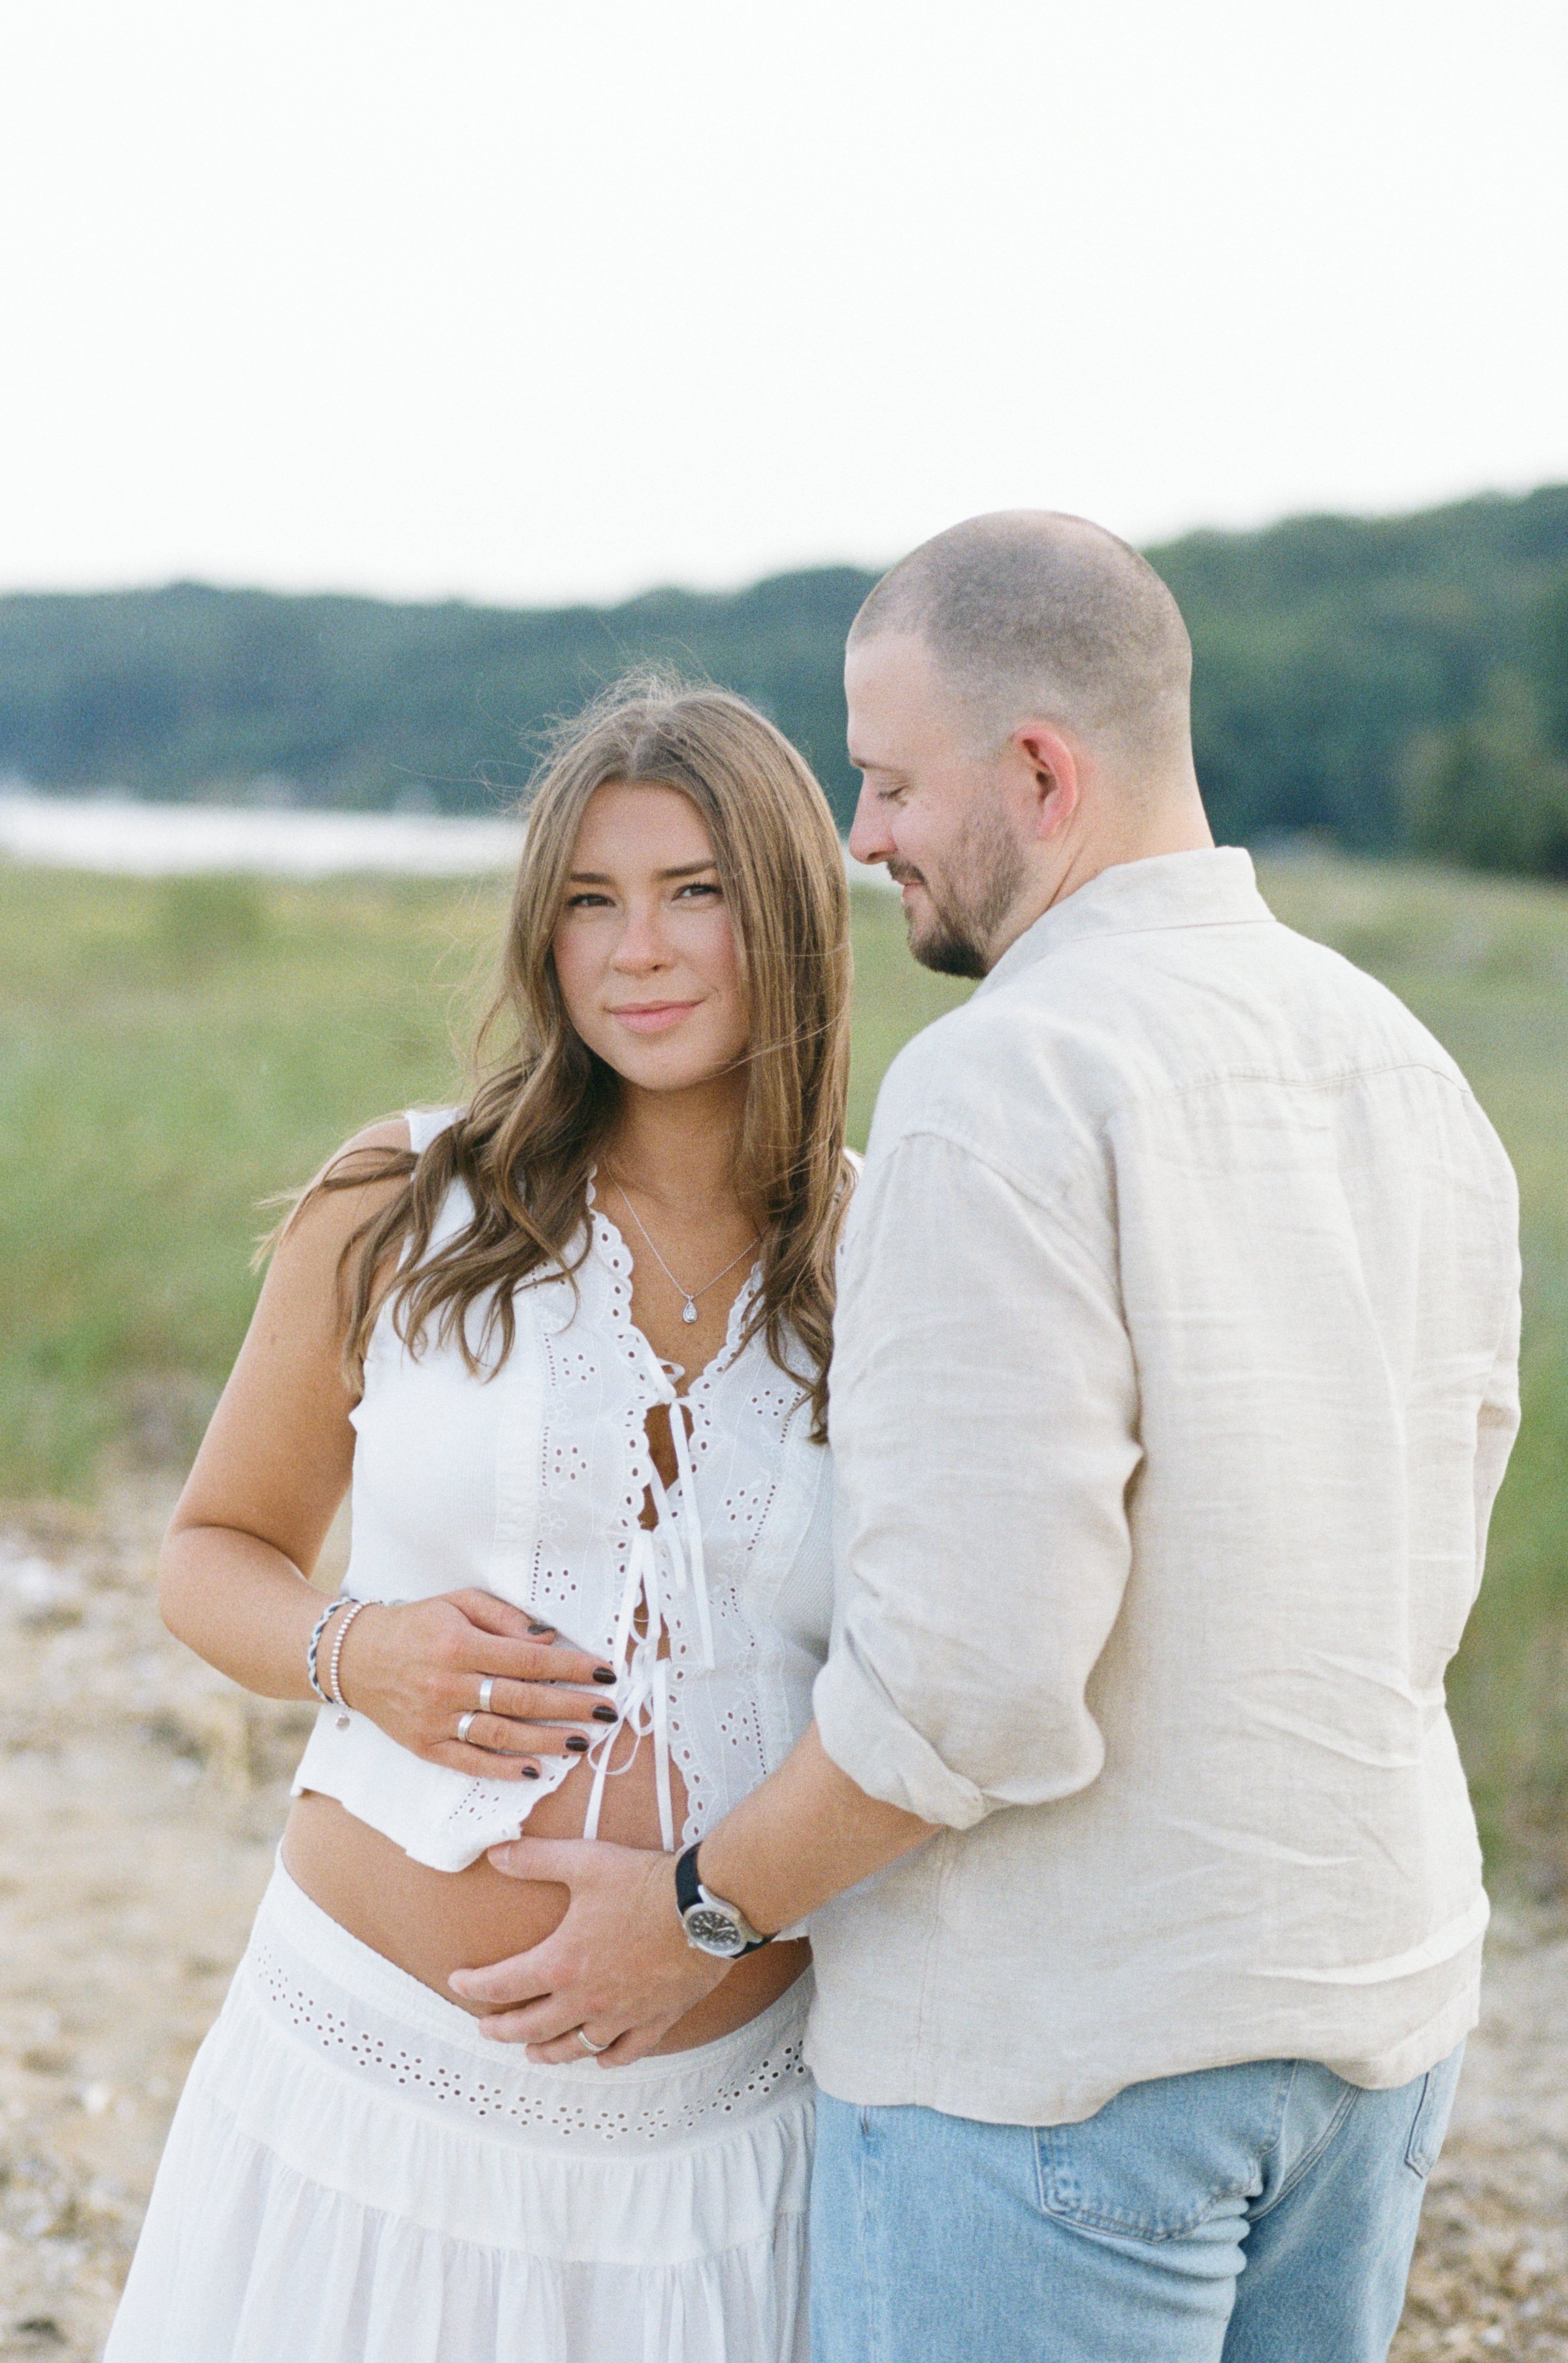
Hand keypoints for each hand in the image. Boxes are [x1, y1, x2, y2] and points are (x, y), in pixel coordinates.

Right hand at [334, 1591, 616, 1778]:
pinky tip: (534, 1771)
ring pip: (501, 1734)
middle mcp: (448, 1684)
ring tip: (584, 1741)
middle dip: (570, 1706)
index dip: (570, 1667)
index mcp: (460, 1644)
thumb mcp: (458, 1601)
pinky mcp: (425, 1745)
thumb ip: (504, 1617)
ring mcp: (436, 1719)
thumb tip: (547, 1637)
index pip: (528, 1659)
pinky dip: (502, 1770)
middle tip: (607, 1711)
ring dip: (547, 1740)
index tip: (605, 1672)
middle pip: (521, 1700)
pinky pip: (469, 1762)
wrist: (355, 1656)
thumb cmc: (416, 1624)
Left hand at [448, 1836, 730, 2061]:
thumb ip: (535, 1859)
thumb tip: (495, 1853)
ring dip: (546, 2052)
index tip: (457, 1983)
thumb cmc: (644, 1883)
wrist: (704, 1907)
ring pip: (574, 2047)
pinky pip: (624, 2052)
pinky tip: (598, 2058)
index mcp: (561, 1964)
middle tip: (485, 2028)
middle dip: (501, 2029)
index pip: (503, 1984)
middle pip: (531, 2028)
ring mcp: (621, 2015)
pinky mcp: (655, 2019)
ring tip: (532, 2053)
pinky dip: (606, 2059)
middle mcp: (585, 1999)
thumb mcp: (584, 1861)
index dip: (474, 1986)